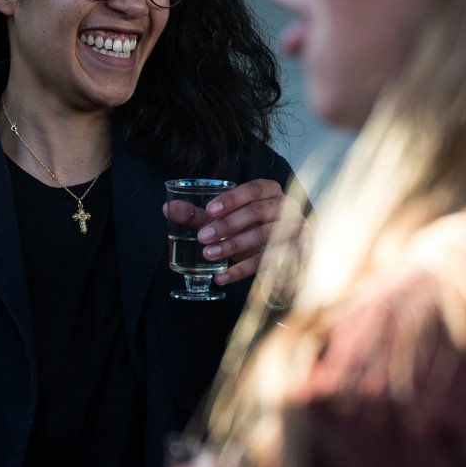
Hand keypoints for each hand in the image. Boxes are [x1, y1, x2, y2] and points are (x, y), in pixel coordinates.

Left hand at [163, 178, 286, 286]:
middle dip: (227, 225)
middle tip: (202, 237)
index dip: (232, 198)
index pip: (254, 189)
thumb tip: (167, 208)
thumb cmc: (251, 236)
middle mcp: (288, 208)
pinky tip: (221, 277)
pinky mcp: (297, 256)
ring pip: (263, 237)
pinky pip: (268, 263)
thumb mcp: (226, 224)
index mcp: (272, 193)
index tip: (209, 210)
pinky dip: (242, 270)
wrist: (283, 265)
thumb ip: (200, 216)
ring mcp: (297, 232)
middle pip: (258, 212)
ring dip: (232, 247)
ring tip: (208, 256)